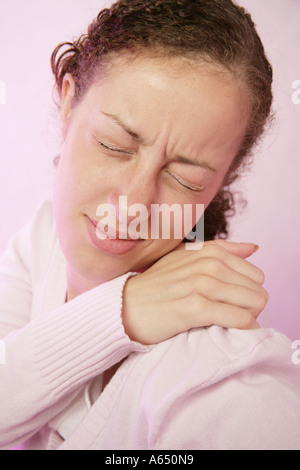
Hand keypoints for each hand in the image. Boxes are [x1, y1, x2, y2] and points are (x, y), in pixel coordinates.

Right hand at [122, 240, 267, 344]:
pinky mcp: (195, 307)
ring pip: (253, 303)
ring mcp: (201, 284)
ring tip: (230, 325)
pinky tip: (230, 331)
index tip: (233, 303)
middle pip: (257, 290)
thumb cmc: (158, 285)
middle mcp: (208, 264)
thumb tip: (254, 248)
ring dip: (249, 318)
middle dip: (250, 307)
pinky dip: (242, 328)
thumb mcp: (186, 257)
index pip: (255, 274)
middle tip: (231, 316)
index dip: (248, 292)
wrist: (126, 306)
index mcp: (209, 252)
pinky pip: (238, 318)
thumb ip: (221, 250)